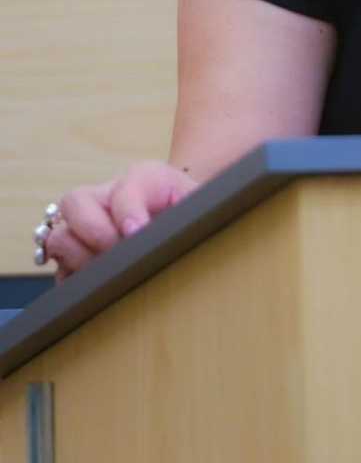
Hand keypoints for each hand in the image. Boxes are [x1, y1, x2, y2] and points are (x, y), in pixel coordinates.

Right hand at [43, 161, 197, 283]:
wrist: (183, 219)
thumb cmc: (190, 212)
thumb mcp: (198, 204)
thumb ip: (192, 210)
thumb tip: (179, 233)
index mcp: (142, 178)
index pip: (126, 187)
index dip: (128, 210)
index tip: (136, 232)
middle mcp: (105, 197)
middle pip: (74, 202)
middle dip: (94, 231)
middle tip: (115, 253)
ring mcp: (84, 225)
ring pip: (58, 236)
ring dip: (80, 258)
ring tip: (107, 273)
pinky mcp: (74, 255)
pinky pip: (57, 268)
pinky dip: (72, 278)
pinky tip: (95, 285)